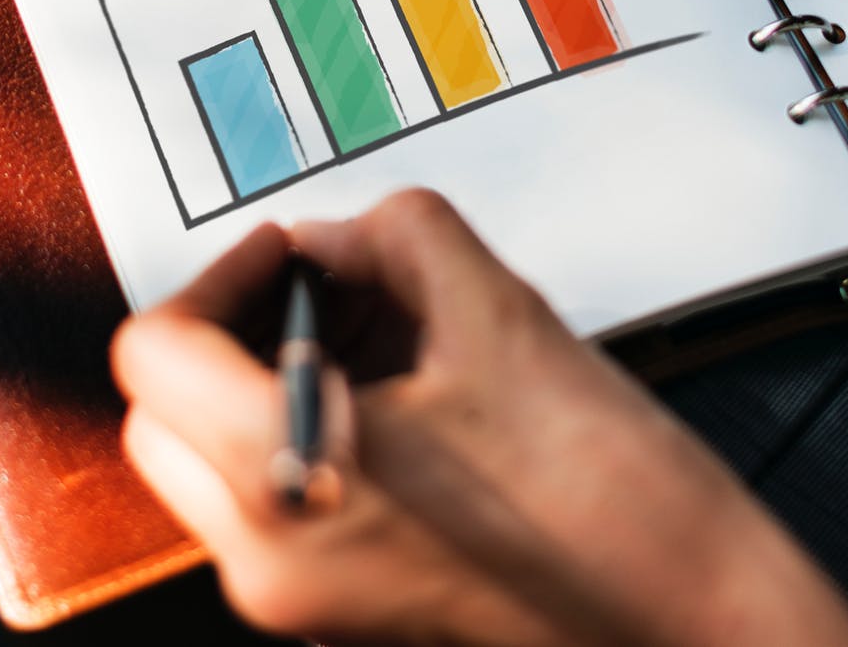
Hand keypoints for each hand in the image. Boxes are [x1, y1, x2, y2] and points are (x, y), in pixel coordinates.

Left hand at [112, 189, 847, 646]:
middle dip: (236, 328)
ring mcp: (298, 596)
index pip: (156, 352)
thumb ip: (391, 238)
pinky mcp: (337, 606)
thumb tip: (331, 239)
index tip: (289, 254)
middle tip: (325, 287)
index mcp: (288, 483)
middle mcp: (268, 558)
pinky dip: (310, 429)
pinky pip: (274, 496)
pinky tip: (406, 396)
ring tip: (384, 337)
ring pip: (215, 454)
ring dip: (272, 375)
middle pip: (165, 410)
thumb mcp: (498, 312)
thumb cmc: (614, 502)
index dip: (223, 274)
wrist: (691, 619)